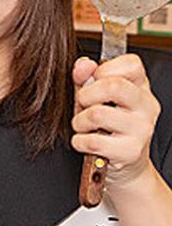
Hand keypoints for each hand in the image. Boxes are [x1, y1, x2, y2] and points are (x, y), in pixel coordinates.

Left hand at [71, 55, 160, 188]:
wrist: (124, 162)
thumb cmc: (106, 124)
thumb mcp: (95, 96)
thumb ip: (85, 77)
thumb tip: (83, 65)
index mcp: (141, 87)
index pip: (131, 63)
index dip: (104, 69)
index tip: (92, 81)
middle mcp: (147, 106)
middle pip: (113, 86)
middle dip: (86, 95)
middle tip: (82, 104)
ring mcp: (142, 129)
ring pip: (98, 114)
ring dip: (79, 121)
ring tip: (83, 126)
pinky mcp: (131, 151)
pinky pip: (94, 141)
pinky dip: (80, 141)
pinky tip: (84, 142)